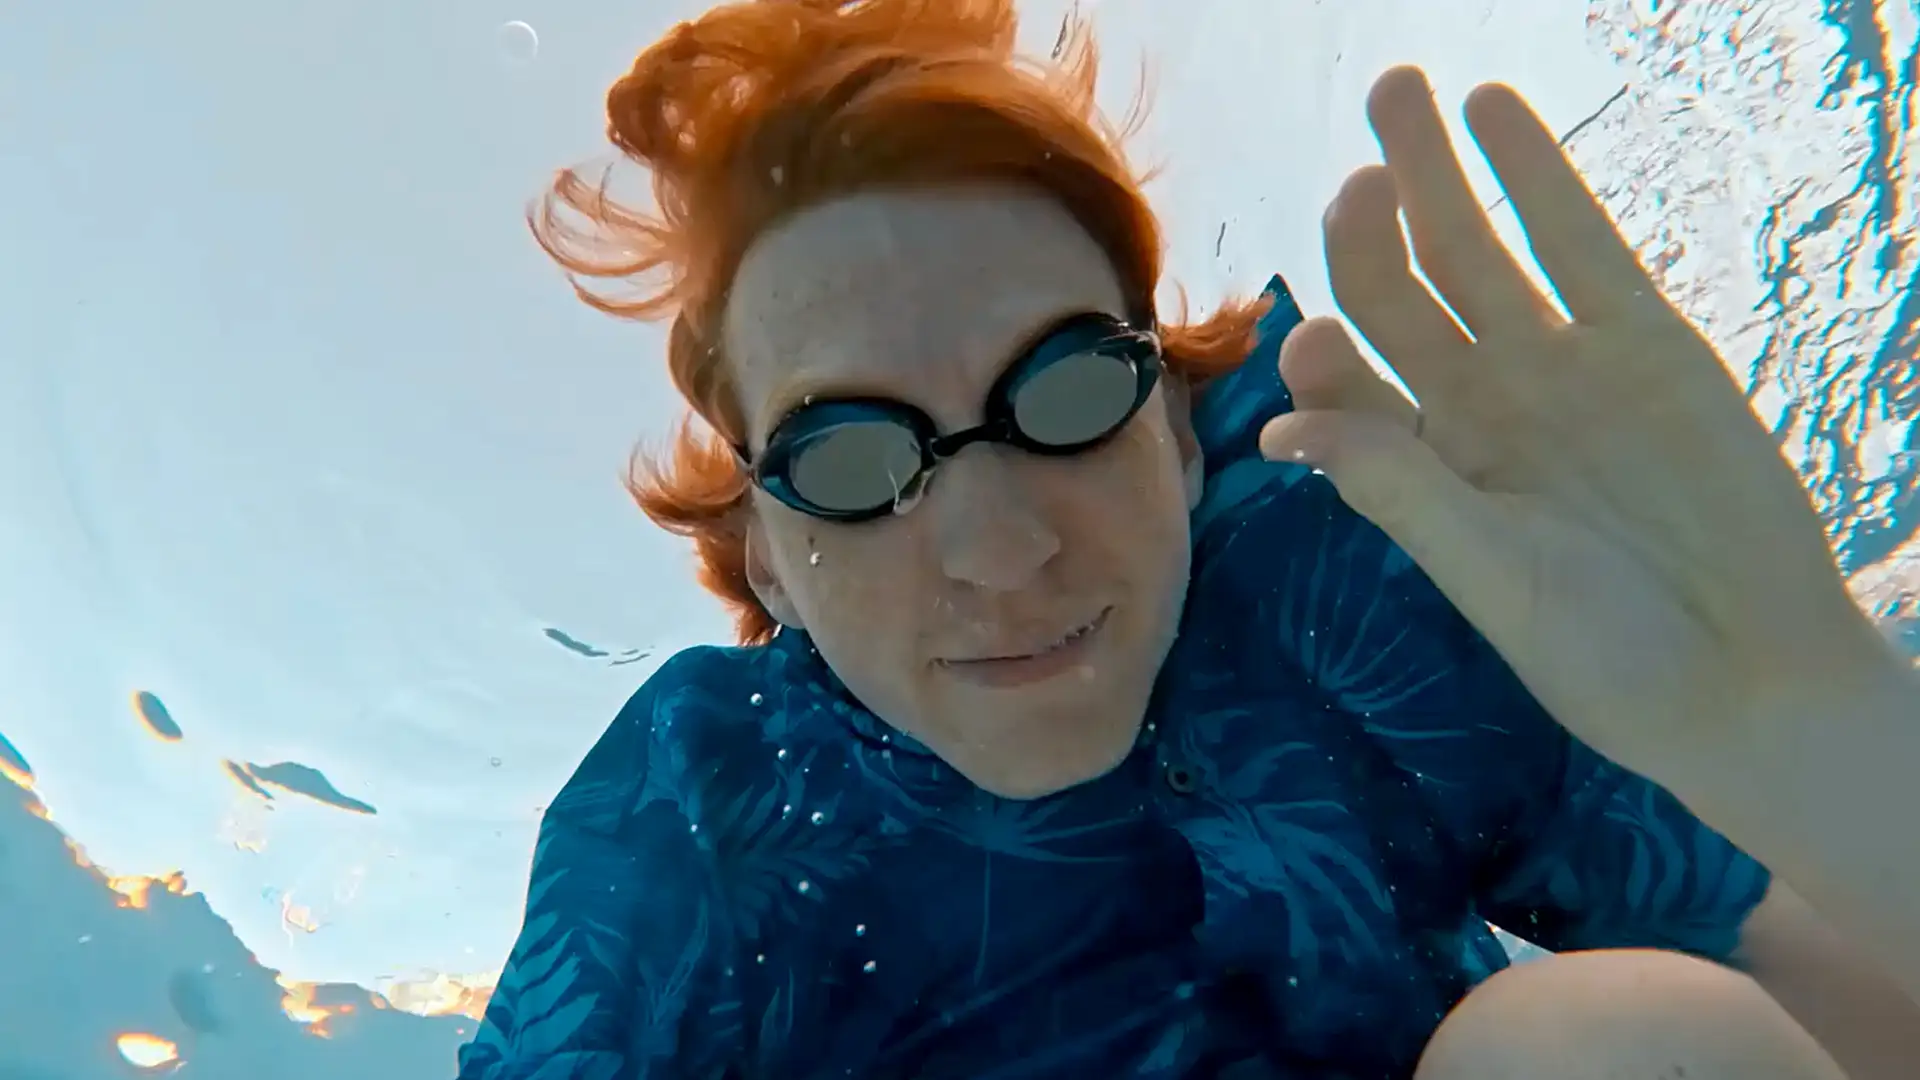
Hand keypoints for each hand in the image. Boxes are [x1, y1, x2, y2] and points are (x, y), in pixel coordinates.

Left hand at [1257, 66, 1896, 796]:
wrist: (1752, 678)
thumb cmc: (1610, 658)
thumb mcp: (1495, 580)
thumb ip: (1400, 493)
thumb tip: (1283, 430)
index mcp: (1424, 468)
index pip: (1351, 385)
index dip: (1323, 353)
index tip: (1310, 342)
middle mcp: (1476, 405)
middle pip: (1400, 295)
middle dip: (1366, 225)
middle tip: (1356, 174)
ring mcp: (1555, 364)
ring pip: (1475, 249)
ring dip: (1434, 174)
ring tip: (1400, 94)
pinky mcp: (1641, 338)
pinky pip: (1576, 242)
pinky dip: (1536, 178)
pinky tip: (1494, 116)